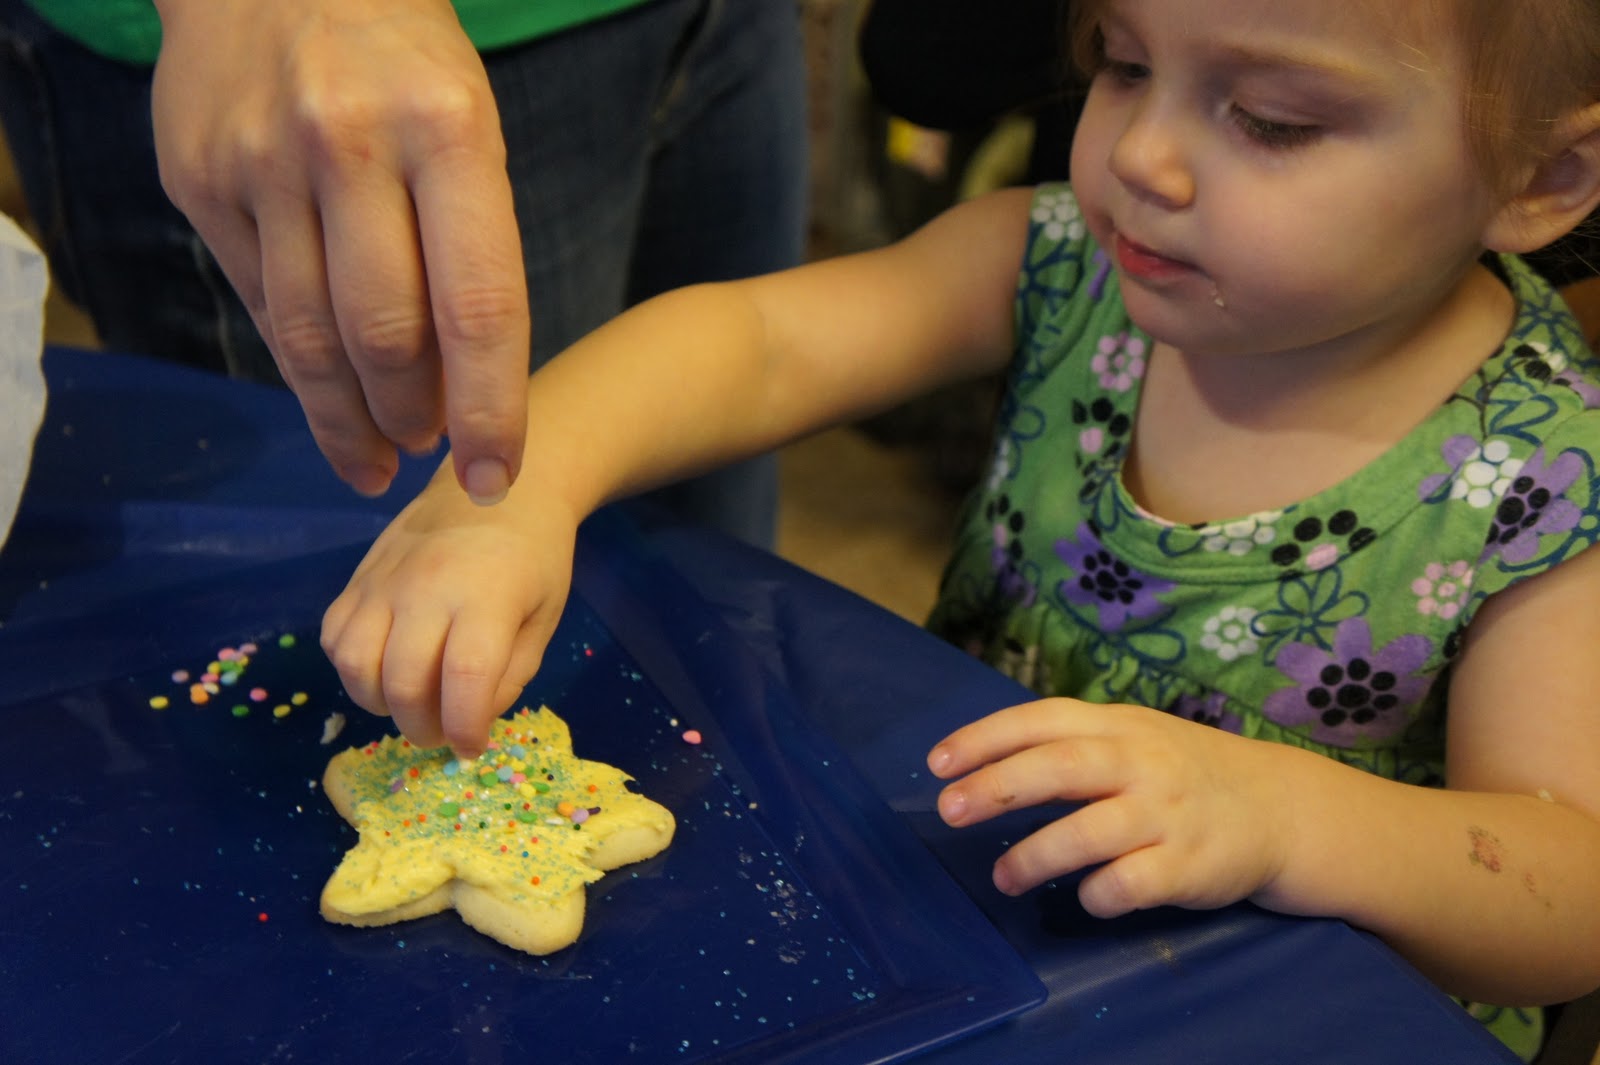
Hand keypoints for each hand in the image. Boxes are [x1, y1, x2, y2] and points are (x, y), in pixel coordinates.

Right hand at [152, 0, 528, 502]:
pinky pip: (258, 304)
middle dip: (415, 419)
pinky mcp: (198, 180)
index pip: (478, 306)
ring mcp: (261, 162)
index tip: (494, 476)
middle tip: (430, 450)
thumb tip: (460, 390)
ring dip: (348, 421)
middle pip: (385, 335)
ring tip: (376, 459)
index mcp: (448, 130)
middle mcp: (347, 144)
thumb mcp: (471, 131)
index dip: (489, 410)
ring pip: (307, 338)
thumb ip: (466, 251)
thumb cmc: (405, 65)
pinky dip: (297, 366)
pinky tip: (326, 397)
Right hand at [320, 471, 575, 755]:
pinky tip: (385, 669)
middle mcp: (426, 586)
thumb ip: (511, 675)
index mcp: (487, 595)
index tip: (471, 748)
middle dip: (421, 727)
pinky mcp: (356, 577)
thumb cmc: (533, 557)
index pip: (464, 678)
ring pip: (353, 665)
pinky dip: (353, 670)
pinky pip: (333, 638)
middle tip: (442, 732)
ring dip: (379, 703)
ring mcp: (383, 579)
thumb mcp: (543, 617)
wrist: (496, 488)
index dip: (464, 727)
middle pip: (401, 681)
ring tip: (412, 703)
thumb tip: (470, 721)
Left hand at [927, 699, 1294, 916]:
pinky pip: (1129, 884)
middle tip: (949, 811)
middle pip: (1059, 768)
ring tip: (1002, 876)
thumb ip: (1072, 744)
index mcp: (1119, 726)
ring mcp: (1166, 814)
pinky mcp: (1189, 866)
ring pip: (1087, 832)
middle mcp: (1140, 763)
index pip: (1042, 720)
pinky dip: (1097, 894)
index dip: (985, 738)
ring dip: (1033, 855)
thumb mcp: (1134, 737)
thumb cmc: (1183, 772)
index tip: (937, 764)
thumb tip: (985, 764)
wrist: (1281, 808)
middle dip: (996, 787)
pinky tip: (1085, 897)